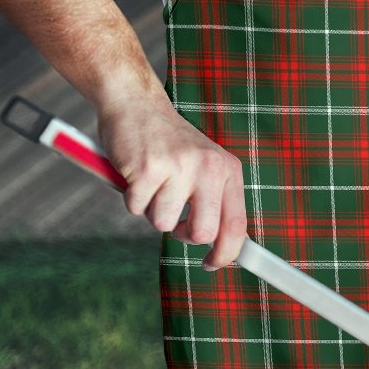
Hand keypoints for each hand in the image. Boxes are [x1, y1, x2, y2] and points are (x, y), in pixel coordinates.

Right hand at [98, 97, 246, 270]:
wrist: (137, 104)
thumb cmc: (169, 143)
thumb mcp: (205, 166)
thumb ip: (215, 201)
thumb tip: (223, 248)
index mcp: (228, 170)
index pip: (237, 225)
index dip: (226, 254)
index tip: (213, 264)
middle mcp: (209, 168)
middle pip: (203, 233)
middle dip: (183, 234)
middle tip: (174, 217)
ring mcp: (179, 167)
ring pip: (163, 224)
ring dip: (152, 210)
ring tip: (153, 182)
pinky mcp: (148, 168)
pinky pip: (136, 208)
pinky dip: (132, 198)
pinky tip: (137, 174)